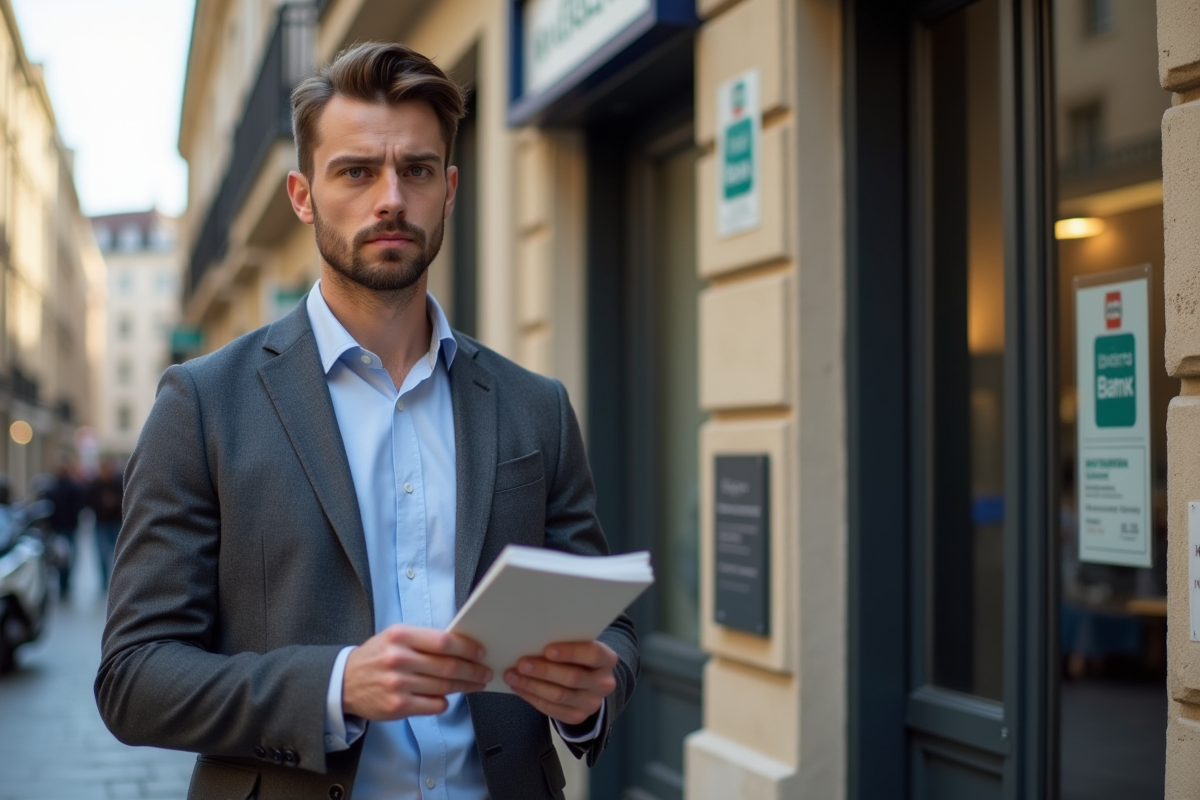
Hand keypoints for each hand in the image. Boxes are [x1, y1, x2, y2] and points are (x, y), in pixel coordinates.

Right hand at [342, 624, 489, 719]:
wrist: (343, 682)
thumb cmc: (376, 656)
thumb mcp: (395, 637)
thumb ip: (423, 639)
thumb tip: (460, 645)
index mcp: (400, 636)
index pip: (443, 641)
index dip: (467, 648)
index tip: (480, 652)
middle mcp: (399, 659)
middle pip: (447, 666)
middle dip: (472, 670)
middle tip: (485, 672)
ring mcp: (398, 684)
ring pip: (444, 686)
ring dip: (466, 686)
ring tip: (476, 684)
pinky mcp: (398, 706)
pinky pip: (434, 705)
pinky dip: (445, 702)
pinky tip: (448, 697)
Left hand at [503, 641, 617, 725]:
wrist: (590, 681)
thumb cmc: (579, 656)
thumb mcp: (580, 645)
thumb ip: (566, 641)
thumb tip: (534, 639)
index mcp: (607, 659)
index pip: (593, 654)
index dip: (570, 652)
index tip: (547, 650)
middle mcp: (604, 683)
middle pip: (572, 678)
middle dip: (544, 671)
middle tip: (521, 663)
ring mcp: (591, 703)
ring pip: (558, 695)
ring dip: (532, 685)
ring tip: (512, 675)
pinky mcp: (577, 717)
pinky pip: (551, 709)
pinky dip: (531, 697)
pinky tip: (518, 687)